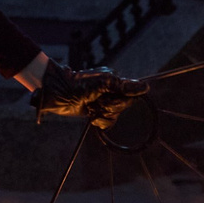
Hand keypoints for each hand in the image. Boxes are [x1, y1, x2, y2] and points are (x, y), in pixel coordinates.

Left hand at [30, 61, 147, 124]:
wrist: (57, 94)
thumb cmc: (78, 85)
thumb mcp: (103, 83)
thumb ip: (124, 86)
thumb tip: (146, 87)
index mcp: (113, 80)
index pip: (130, 92)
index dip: (123, 99)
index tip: (111, 98)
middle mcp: (110, 90)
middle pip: (124, 105)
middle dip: (111, 106)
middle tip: (98, 101)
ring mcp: (103, 102)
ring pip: (115, 115)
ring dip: (103, 114)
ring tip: (91, 107)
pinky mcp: (96, 112)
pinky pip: (107, 122)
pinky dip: (99, 121)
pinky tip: (91, 115)